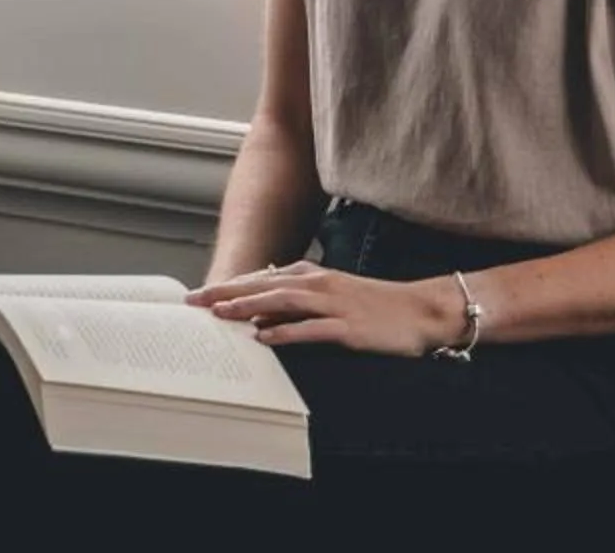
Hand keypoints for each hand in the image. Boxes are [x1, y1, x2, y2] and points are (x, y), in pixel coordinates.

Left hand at [184, 262, 471, 354]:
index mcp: (312, 276)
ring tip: (220, 315)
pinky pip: (312, 329)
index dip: (229, 286)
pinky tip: (265, 337)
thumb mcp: (332, 295)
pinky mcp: (349, 327)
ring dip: (248, 307)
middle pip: (263, 286)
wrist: (420, 311)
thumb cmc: (375, 306)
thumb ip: (297, 301)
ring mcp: (334, 304)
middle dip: (227, 293)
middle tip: (194, 301)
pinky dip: (287, 332)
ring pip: (282, 301)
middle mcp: (319, 284)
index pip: (261, 279)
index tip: (199, 294)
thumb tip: (260, 314)